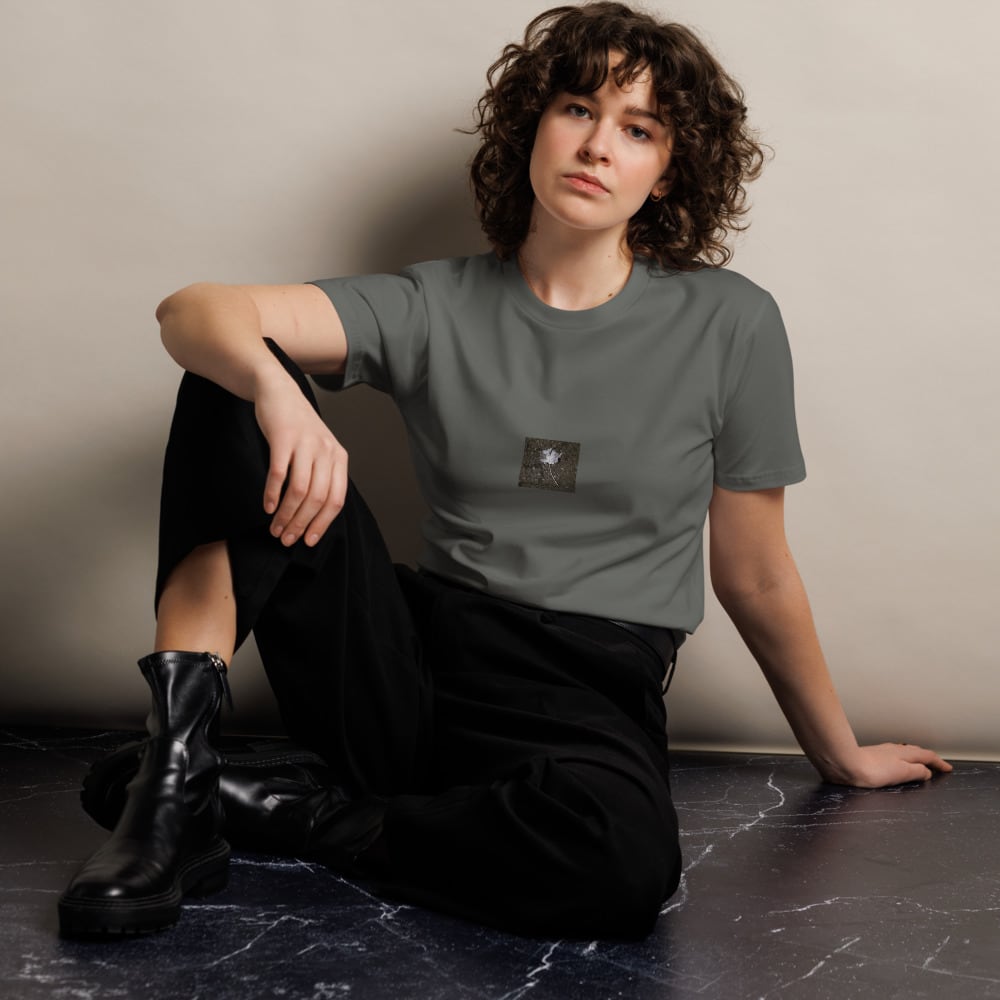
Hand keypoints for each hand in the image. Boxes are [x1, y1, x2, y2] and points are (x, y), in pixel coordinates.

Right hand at [253, 372, 347, 546]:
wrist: (279, 392)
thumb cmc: (297, 427)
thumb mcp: (319, 451)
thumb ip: (322, 477)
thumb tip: (314, 516)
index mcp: (339, 458)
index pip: (336, 500)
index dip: (322, 524)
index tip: (308, 541)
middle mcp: (326, 451)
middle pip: (317, 499)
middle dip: (301, 524)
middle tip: (286, 539)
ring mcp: (306, 444)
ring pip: (299, 491)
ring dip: (286, 515)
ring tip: (274, 528)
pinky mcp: (284, 438)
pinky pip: (279, 474)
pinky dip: (272, 494)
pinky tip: (266, 507)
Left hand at [824, 742, 952, 788]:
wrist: (845, 764)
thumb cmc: (872, 770)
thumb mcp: (901, 773)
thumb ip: (916, 771)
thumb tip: (927, 771)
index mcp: (904, 754)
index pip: (927, 756)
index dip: (939, 763)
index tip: (948, 769)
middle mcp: (895, 749)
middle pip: (917, 751)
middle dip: (929, 758)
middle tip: (938, 765)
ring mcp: (883, 751)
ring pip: (905, 751)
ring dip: (916, 757)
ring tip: (920, 763)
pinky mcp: (872, 755)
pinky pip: (894, 754)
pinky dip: (903, 758)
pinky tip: (896, 762)